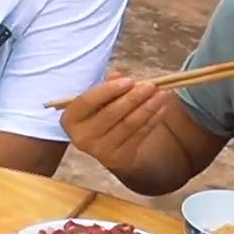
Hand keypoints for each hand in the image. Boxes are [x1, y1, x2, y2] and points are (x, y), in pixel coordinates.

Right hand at [58, 76, 174, 170]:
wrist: (104, 145)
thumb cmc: (98, 114)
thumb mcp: (97, 99)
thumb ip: (107, 86)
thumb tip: (119, 75)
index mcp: (71, 119)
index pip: (88, 102)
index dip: (108, 90)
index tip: (129, 80)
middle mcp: (82, 137)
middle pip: (110, 114)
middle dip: (133, 98)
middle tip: (151, 85)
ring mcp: (100, 151)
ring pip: (128, 125)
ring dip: (148, 108)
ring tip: (163, 93)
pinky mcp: (120, 158)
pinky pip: (139, 135)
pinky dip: (153, 120)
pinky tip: (162, 108)